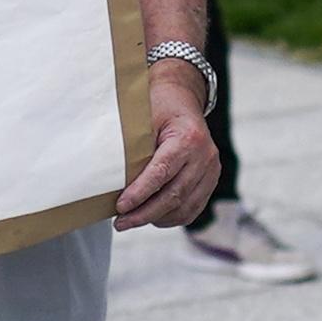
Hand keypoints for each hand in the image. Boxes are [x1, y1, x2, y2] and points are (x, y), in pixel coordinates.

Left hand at [113, 71, 220, 227]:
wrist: (182, 98)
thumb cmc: (159, 105)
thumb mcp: (143, 117)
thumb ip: (133, 145)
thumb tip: (110, 177)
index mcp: (188, 138)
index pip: (162, 173)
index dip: (140, 193)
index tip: (120, 206)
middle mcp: (205, 156)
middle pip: (174, 195)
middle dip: (144, 213)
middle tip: (120, 222)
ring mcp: (211, 169)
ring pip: (184, 207)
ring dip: (157, 218)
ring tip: (132, 221)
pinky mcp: (211, 179)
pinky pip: (193, 208)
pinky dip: (172, 217)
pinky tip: (153, 217)